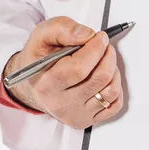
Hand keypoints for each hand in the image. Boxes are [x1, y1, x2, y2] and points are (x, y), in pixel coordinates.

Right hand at [3, 16, 122, 128]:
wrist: (33, 85)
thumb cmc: (39, 60)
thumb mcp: (41, 36)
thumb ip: (61, 28)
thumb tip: (86, 35)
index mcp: (46, 83)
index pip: (79, 68)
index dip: (96, 49)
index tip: (100, 37)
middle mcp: (60, 103)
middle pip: (100, 79)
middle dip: (108, 56)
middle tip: (104, 46)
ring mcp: (76, 114)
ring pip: (111, 91)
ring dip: (113, 71)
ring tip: (104, 61)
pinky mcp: (87, 120)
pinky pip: (114, 105)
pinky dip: (115, 87)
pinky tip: (105, 78)